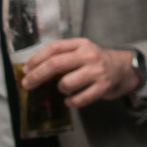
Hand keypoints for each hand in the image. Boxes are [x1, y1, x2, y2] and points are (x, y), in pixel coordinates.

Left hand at [21, 38, 139, 107]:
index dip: (36, 59)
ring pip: (66, 84)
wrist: (121, 68)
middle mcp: (89, 55)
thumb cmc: (93, 61)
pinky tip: (70, 99)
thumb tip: (31, 69)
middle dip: (36, 76)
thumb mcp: (80, 51)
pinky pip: (78, 99)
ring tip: (63, 88)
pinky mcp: (102, 87)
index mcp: (81, 44)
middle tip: (27, 84)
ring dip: (59, 89)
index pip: (53, 48)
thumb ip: (61, 55)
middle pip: (55, 64)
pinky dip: (70, 102)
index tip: (26, 70)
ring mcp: (97, 71)